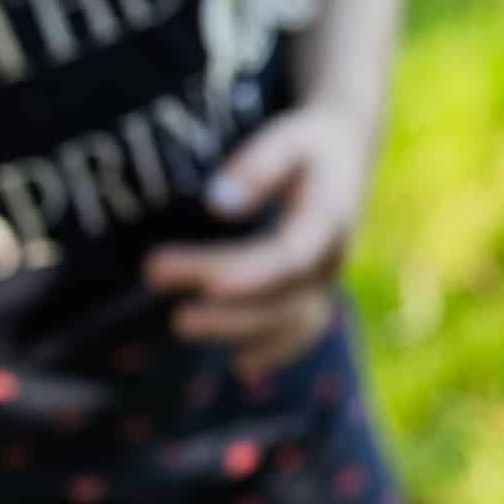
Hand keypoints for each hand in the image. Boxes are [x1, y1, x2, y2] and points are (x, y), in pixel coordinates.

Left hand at [143, 101, 368, 379]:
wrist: (347, 151)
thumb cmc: (308, 143)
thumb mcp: (288, 137)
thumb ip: (258, 166)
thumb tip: (216, 203)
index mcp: (330, 216)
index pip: (287, 255)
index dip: (244, 273)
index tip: (195, 275)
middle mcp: (334, 256)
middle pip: (282, 295)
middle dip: (224, 299)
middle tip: (157, 277)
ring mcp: (328, 278)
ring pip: (291, 320)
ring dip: (238, 328)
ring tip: (180, 322)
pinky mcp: (318, 289)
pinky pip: (303, 330)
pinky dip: (276, 350)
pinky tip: (242, 365)